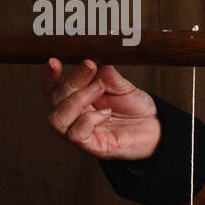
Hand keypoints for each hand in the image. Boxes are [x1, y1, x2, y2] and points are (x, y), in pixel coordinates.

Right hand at [42, 58, 160, 159]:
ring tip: (100, 89)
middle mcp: (75, 117)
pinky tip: (106, 112)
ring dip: (76, 100)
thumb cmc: (135, 108)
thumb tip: (94, 57)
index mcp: (77, 100)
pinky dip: (88, 120)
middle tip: (90, 67)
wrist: (156, 127)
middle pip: (55, 99)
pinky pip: (75, 135)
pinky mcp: (92, 146)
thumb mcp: (121, 85)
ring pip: (57, 119)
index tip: (54, 62)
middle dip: (72, 80)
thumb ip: (106, 74)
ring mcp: (81, 133)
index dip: (49, 76)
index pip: (52, 89)